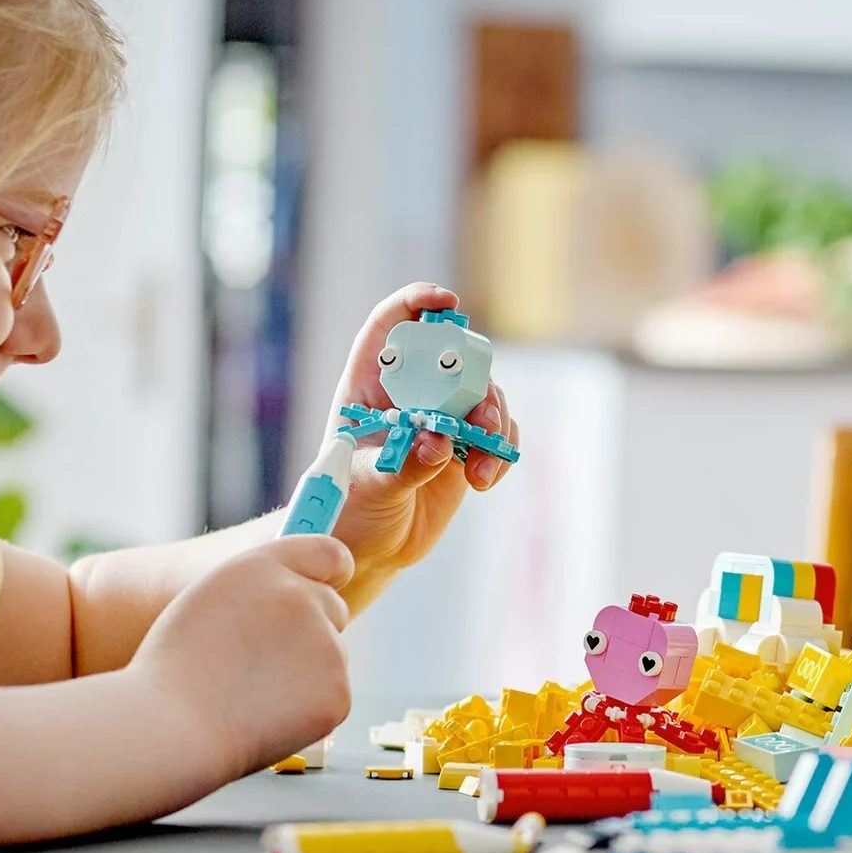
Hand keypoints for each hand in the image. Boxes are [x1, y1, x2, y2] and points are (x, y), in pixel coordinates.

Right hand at [130, 537, 354, 778]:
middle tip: (260, 660)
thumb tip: (308, 589)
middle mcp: (302, 597)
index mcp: (264, 567)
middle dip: (311, 630)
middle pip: (333, 608)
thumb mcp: (210, 600)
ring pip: (331, 657)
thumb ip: (262, 588)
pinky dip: (308, 709)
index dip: (329, 573)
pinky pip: (330, 697)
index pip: (328, 553)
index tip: (328, 584)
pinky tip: (264, 715)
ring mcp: (325, 645)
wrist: (170, 727)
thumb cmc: (176, 669)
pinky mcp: (337, 692)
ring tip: (248, 692)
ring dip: (305, 673)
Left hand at [324, 283, 520, 586]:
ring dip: (494, 425)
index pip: (392, 326)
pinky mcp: (466, 447)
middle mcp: (411, 393)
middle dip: (476, 383)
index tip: (447, 305)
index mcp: (371, 385)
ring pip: (484, 395)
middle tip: (482, 420)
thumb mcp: (369, 485)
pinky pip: (498, 434)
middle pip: (454, 358)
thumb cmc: (350, 510)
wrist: (371, 547)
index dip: (417, 304)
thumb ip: (406, 461)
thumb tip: (441, 441)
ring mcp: (443, 417)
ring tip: (482, 468)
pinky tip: (485, 480)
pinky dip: (501, 452)